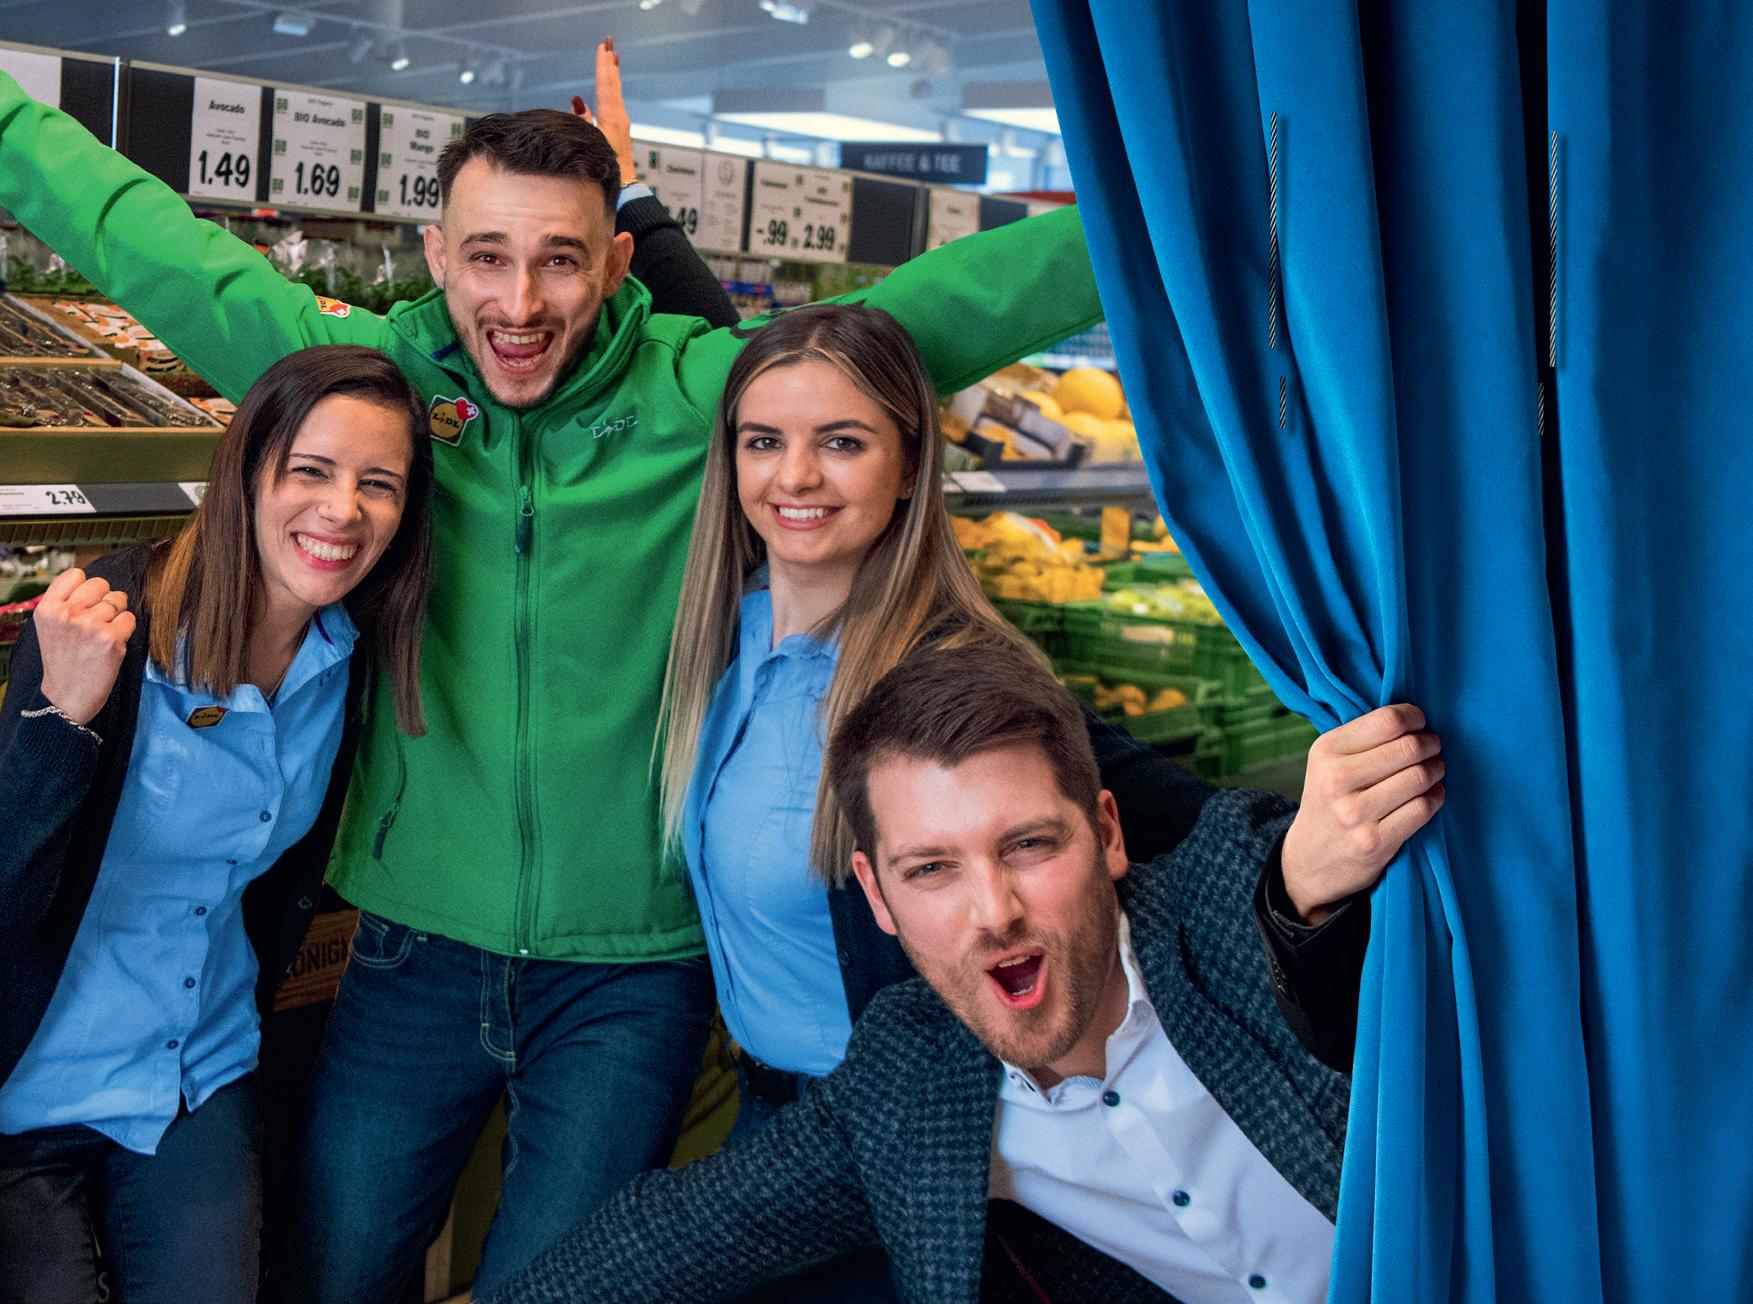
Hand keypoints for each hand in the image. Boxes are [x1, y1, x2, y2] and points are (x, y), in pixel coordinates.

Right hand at [33, 567, 135, 724]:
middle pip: (101, 584)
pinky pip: (130, 618)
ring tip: (102, 635)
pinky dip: (127, 629)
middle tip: (98, 621)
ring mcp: (89, 625)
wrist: (68, 696)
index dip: (86, 587)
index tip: (86, 603)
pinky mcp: (110, 638)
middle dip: (104, 599)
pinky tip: (112, 643)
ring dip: (116, 615)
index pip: (76, 574)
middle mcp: (67, 613)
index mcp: (48, 608)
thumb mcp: (50, 626)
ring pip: (118, 600)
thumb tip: (94, 583)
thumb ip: (66, 602)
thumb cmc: (64, 660)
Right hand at [571, 38, 636, 185]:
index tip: (602, 49)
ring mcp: (621, 125)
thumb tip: (578, 102)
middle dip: (609, 64)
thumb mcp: (591, 144)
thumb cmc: (607, 170)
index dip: (602, 67)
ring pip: (614, 93)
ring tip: (611, 57)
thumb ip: (582, 122)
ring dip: (611, 74)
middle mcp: (619, 119)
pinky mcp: (619, 132)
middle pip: (613, 85)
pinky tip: (607, 88)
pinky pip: (614, 103)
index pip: (606, 87)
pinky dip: (611, 89)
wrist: (624, 190)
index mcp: (612, 120)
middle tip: (609, 43)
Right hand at [1280, 704, 1444, 923]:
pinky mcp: (1375, 842)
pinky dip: (1436, 798)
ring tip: (1435, 770)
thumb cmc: (1331, 800)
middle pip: (1408, 748)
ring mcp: (1355, 813)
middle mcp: (1336, 780)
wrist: (1311, 860)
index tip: (1420, 724)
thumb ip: (1364, 739)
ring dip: (1436, 771)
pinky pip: (1423, 808)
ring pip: (1419, 778)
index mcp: (1326, 751)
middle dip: (1431, 744)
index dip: (1415, 718)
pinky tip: (1432, 795)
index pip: (1387, 721)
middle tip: (1434, 748)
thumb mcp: (1329, 762)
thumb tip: (1417, 718)